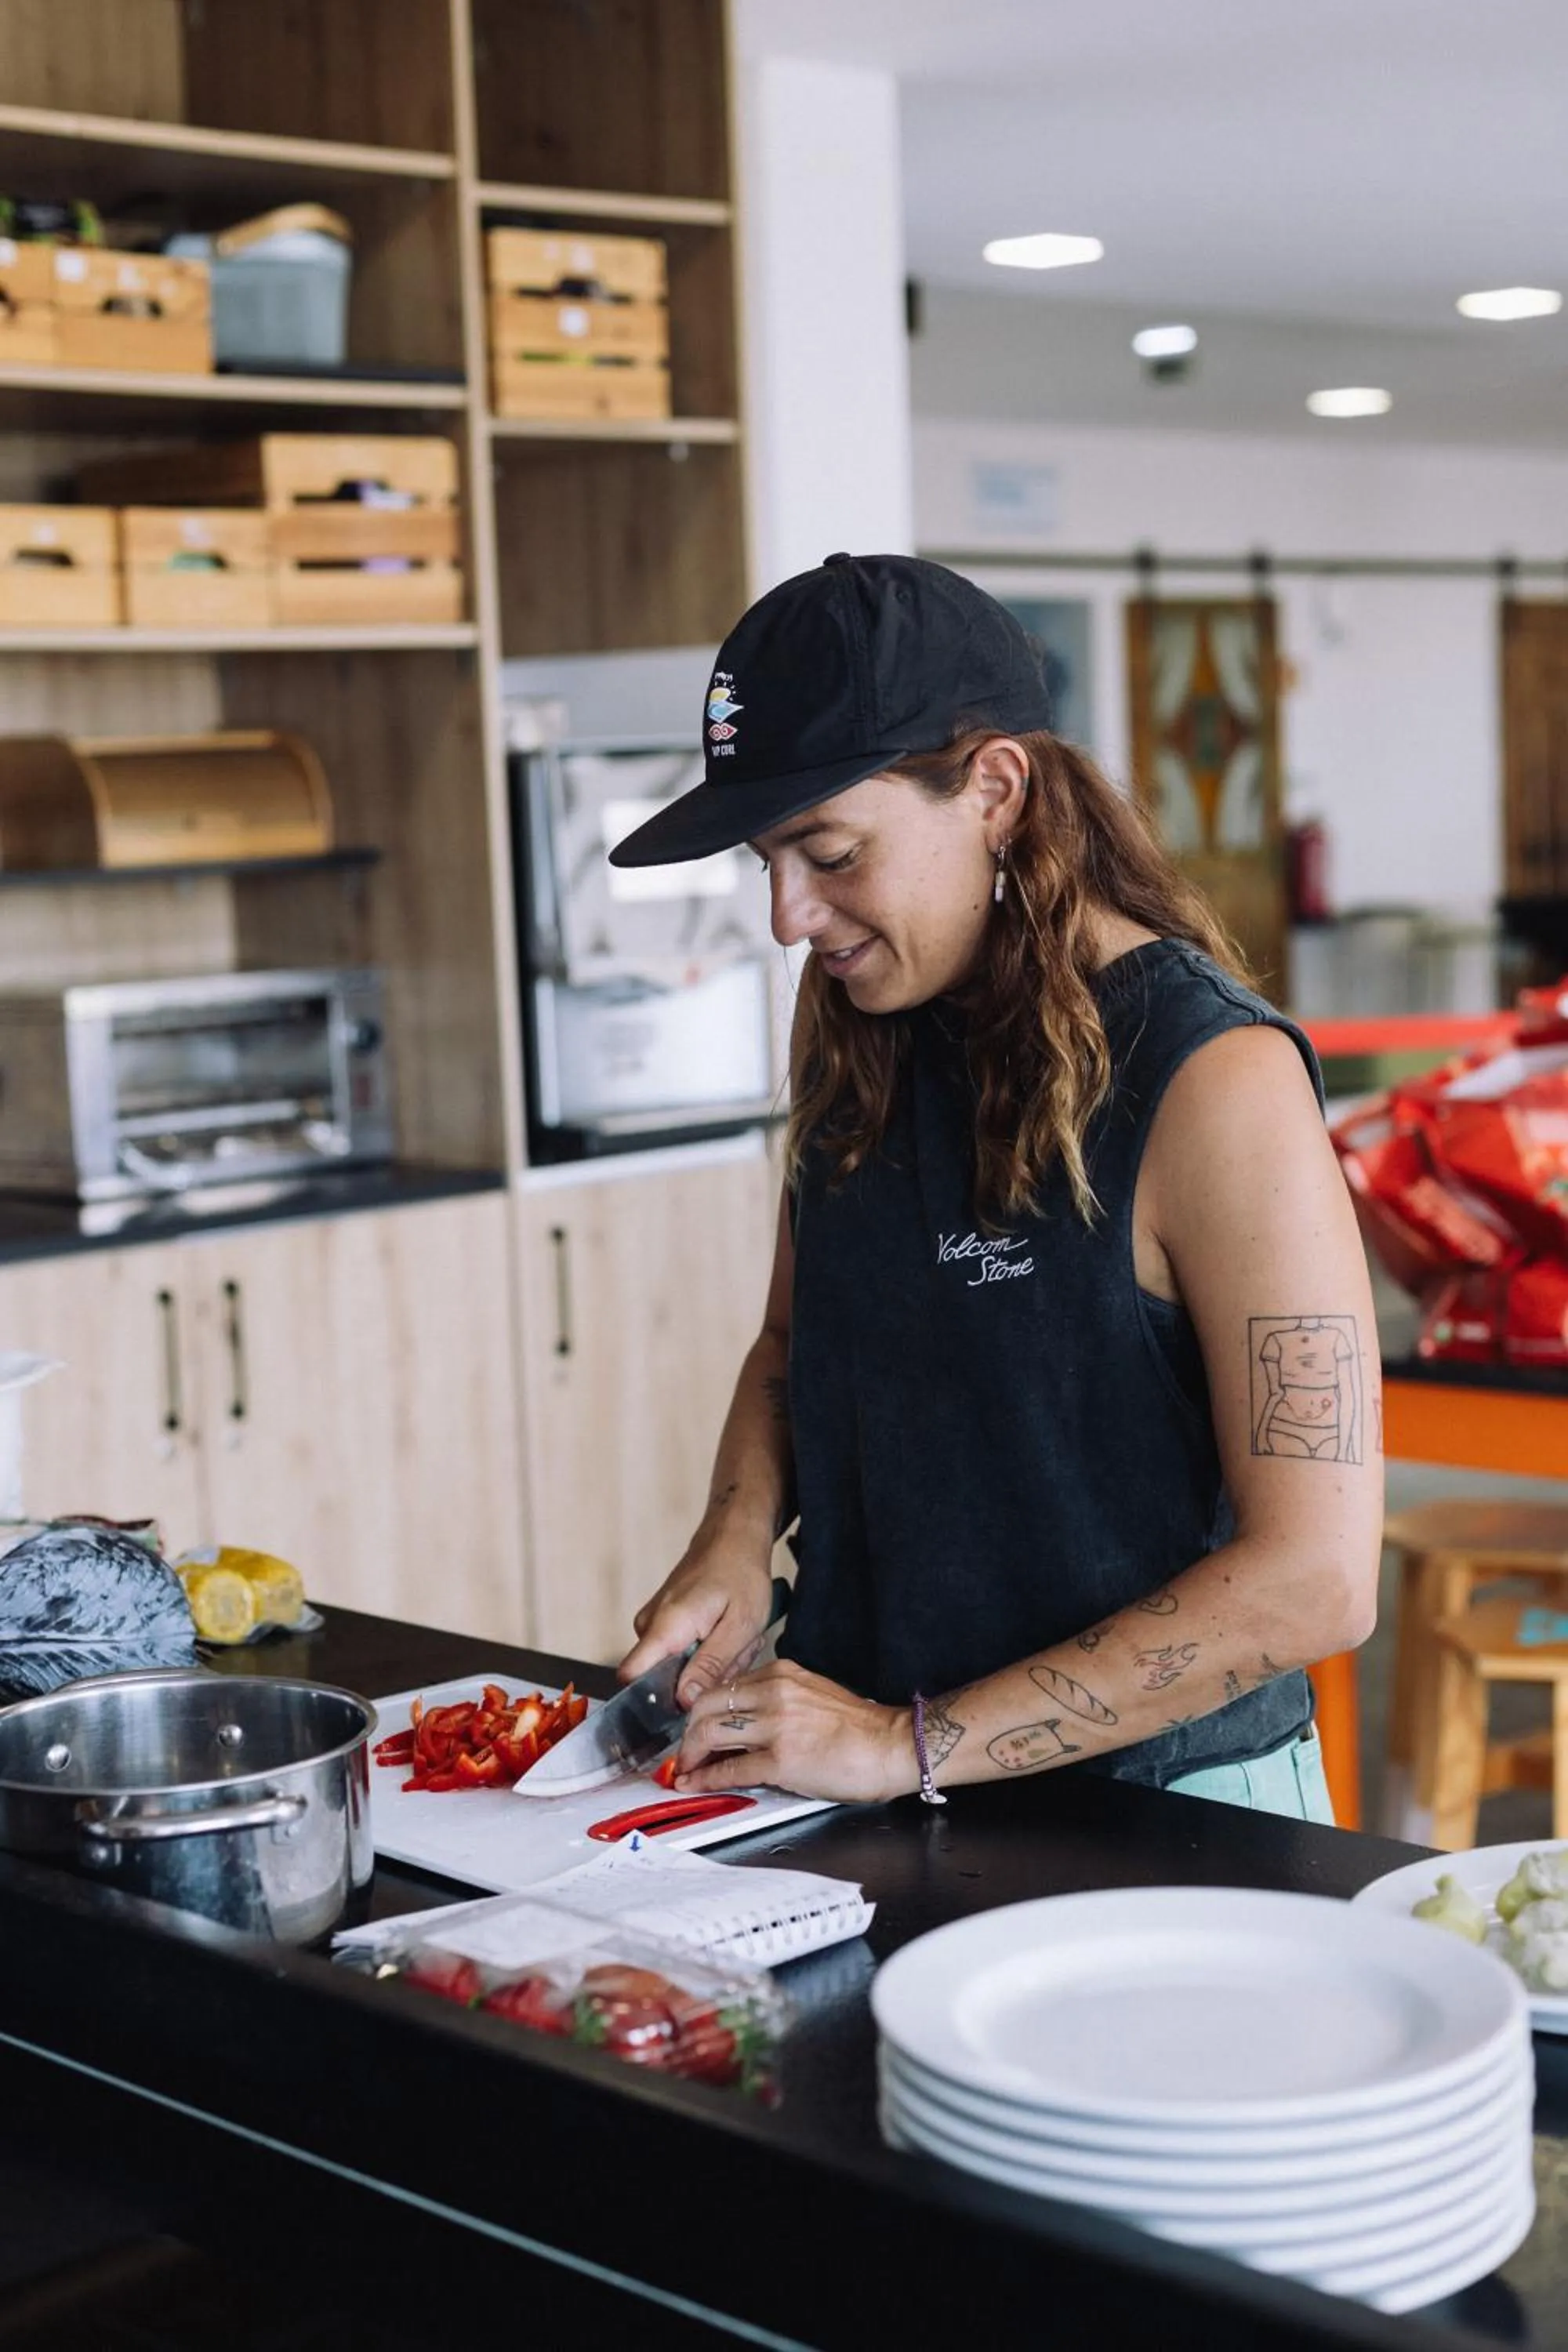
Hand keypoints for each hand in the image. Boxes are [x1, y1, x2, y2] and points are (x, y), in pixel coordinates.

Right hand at [618, 1541, 775, 1710]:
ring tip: (736, 1639)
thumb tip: (684, 1702)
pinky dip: (709, 1650)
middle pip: (665, 1680)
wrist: (733, 1535)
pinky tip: (727, 1632)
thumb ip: (710, 1666)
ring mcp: (654, 1623)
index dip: (655, 1703)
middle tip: (736, 1653)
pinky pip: (681, 1653)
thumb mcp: (740, 1626)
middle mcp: (649, 1626)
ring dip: (712, 1664)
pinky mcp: (663, 1622)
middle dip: (704, 1679)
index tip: (690, 1706)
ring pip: (678, 1668)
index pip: (631, 1679)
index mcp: (665, 1628)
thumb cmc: (741, 1573)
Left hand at [670, 1657, 916, 1804]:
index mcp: (781, 1673)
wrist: (893, 1745)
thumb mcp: (811, 1695)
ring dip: (690, 1754)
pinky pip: (730, 1768)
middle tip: (682, 1751)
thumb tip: (741, 1721)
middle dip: (686, 1731)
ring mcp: (777, 1725)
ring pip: (711, 1732)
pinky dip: (706, 1777)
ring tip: (684, 1768)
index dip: (700, 1710)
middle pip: (706, 1706)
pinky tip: (695, 1782)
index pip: (723, 1686)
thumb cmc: (859, 1728)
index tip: (692, 1726)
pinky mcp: (781, 1759)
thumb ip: (776, 1699)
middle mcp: (775, 1692)